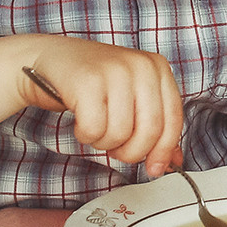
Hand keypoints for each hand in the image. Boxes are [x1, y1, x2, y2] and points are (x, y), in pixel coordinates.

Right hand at [15, 37, 185, 173]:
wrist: (53, 59)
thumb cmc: (95, 82)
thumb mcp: (132, 97)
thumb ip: (154, 125)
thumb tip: (172, 160)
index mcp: (158, 68)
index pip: (173, 119)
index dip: (163, 150)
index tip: (155, 168)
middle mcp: (141, 66)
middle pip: (150, 131)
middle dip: (131, 152)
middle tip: (116, 149)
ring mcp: (115, 71)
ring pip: (120, 134)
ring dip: (104, 142)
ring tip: (96, 126)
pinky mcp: (88, 81)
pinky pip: (94, 129)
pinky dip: (85, 135)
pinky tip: (81, 121)